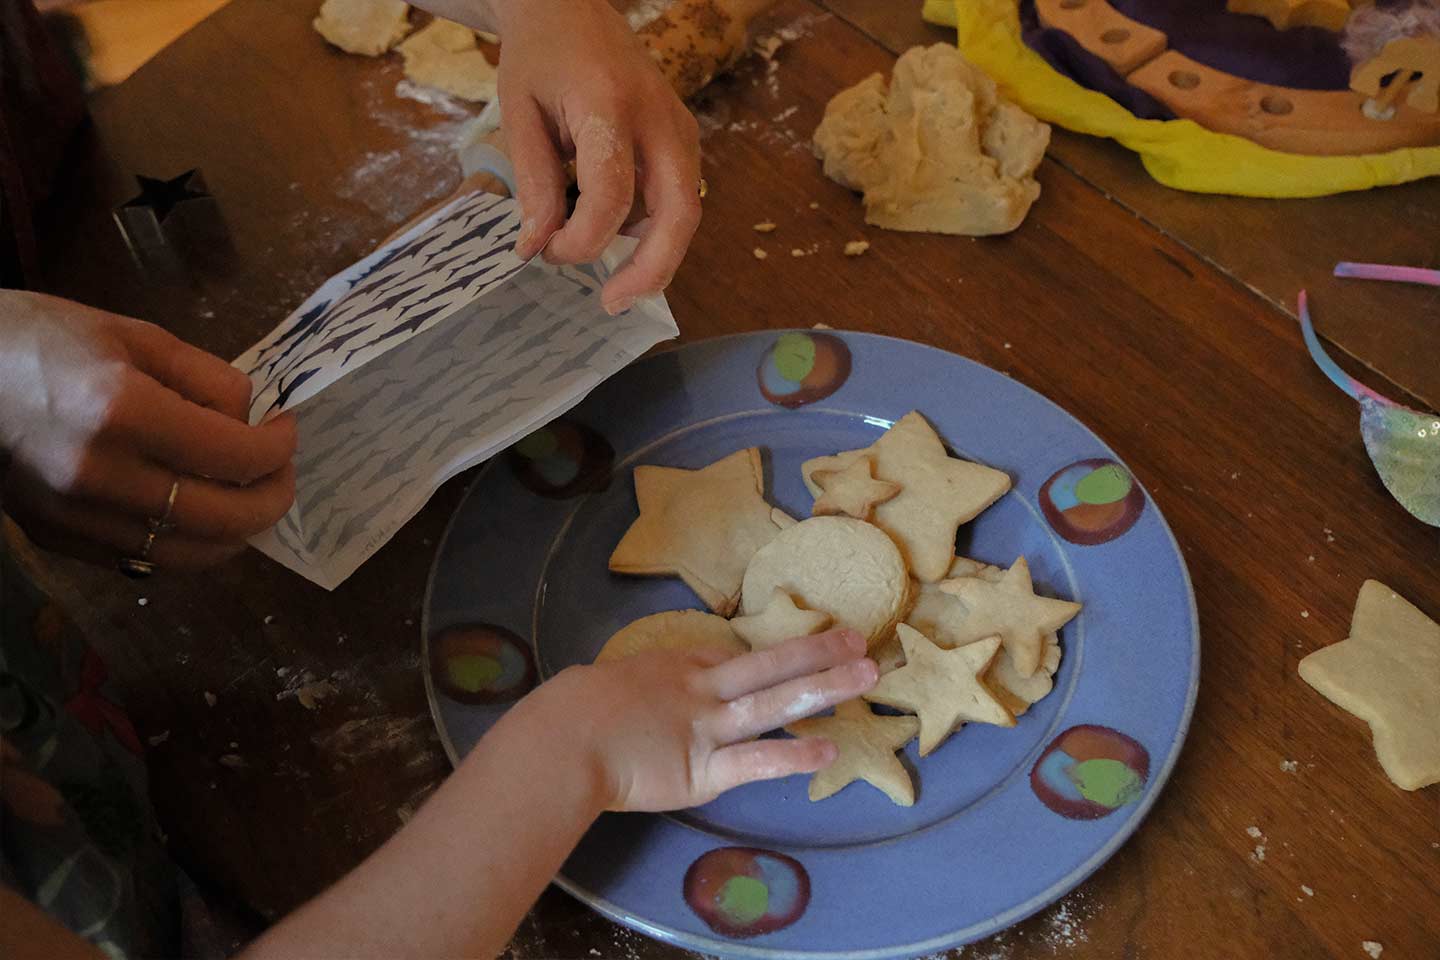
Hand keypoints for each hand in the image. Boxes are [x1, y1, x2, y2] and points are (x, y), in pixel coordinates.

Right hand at [0, 291, 296, 568]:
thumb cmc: (42, 341)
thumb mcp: (134, 336)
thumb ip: (207, 380)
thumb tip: (253, 420)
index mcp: (123, 412)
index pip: (236, 457)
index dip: (279, 448)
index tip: (284, 430)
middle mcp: (103, 476)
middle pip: (226, 519)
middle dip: (273, 497)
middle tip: (280, 470)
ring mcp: (79, 518)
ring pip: (194, 555)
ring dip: (237, 531)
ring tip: (246, 495)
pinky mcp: (62, 541)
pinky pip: (151, 560)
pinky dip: (190, 542)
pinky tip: (197, 510)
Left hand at [489, 0, 702, 313]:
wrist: (572, 10)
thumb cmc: (541, 58)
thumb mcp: (518, 112)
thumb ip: (533, 182)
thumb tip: (536, 247)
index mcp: (608, 105)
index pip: (611, 193)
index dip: (582, 239)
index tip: (547, 251)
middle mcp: (658, 118)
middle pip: (678, 212)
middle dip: (650, 269)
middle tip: (612, 303)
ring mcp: (680, 129)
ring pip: (685, 211)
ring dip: (652, 254)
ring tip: (611, 279)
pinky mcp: (684, 140)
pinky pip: (678, 198)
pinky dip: (651, 229)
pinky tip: (615, 236)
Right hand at [545, 628, 877, 811]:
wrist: (565, 739)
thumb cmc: (573, 711)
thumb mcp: (610, 680)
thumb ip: (636, 686)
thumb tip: (637, 693)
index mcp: (677, 668)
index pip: (732, 659)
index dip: (773, 654)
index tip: (805, 647)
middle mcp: (701, 692)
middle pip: (769, 665)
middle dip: (817, 652)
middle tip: (860, 639)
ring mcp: (708, 729)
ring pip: (775, 701)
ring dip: (824, 686)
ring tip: (866, 676)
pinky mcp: (705, 770)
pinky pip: (758, 760)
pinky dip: (794, 756)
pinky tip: (828, 751)